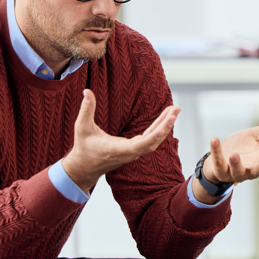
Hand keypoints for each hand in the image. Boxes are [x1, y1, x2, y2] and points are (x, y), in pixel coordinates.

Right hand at [62, 89, 180, 190]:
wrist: (85, 167)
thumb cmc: (84, 148)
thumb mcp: (81, 127)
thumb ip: (86, 109)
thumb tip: (86, 91)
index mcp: (117, 149)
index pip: (139, 145)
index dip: (152, 137)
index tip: (164, 129)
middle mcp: (129, 153)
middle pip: (152, 141)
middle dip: (165, 126)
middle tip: (176, 110)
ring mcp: (133, 153)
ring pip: (154, 141)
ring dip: (165, 126)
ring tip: (174, 111)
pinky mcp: (134, 150)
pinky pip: (150, 140)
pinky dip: (159, 129)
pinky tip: (165, 119)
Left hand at [201, 120, 258, 182]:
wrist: (222, 153)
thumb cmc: (243, 146)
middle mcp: (249, 170)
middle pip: (256, 172)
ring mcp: (234, 172)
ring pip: (236, 172)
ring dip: (236, 164)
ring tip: (235, 155)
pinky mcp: (220, 169)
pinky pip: (217, 162)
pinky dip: (216, 152)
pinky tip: (214, 140)